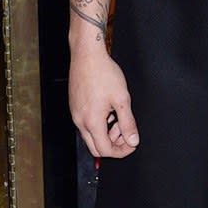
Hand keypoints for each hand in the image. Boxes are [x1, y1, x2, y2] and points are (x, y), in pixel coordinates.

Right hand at [68, 43, 139, 158]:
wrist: (87, 55)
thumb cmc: (104, 73)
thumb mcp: (122, 99)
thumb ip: (128, 123)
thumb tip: (133, 141)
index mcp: (92, 122)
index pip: (105, 150)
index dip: (121, 152)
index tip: (132, 144)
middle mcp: (80, 121)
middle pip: (95, 148)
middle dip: (113, 146)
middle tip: (126, 135)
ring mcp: (75, 114)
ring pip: (91, 136)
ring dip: (107, 134)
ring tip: (120, 120)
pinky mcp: (74, 106)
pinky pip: (86, 124)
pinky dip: (99, 124)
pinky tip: (109, 111)